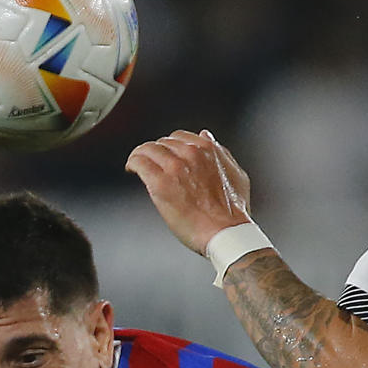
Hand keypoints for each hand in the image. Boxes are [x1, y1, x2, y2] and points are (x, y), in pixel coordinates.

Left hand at [125, 130, 252, 255]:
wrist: (226, 232)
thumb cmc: (233, 211)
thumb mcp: (236, 175)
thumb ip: (220, 153)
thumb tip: (206, 135)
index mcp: (207, 149)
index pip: (179, 137)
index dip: (170, 146)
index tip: (166, 155)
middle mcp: (190, 153)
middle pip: (162, 143)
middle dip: (157, 152)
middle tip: (152, 163)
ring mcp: (174, 167)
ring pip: (147, 149)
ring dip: (141, 155)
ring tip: (137, 164)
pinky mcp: (160, 183)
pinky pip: (139, 162)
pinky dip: (132, 163)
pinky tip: (131, 169)